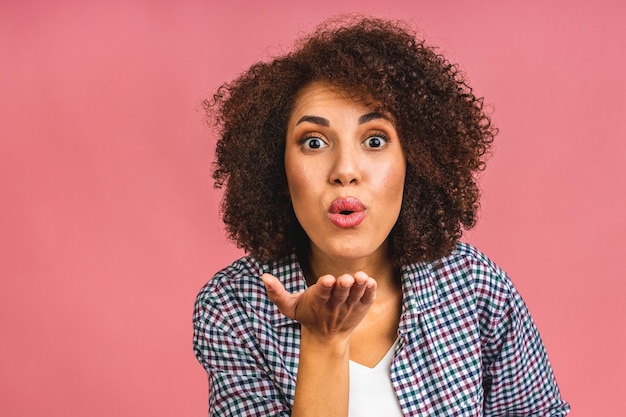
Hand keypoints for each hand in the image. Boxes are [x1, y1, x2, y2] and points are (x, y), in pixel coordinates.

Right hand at [262, 272, 376, 338]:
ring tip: (362, 277)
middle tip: (345, 278)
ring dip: (359, 287)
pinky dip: (370, 291)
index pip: (322, 293)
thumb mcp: (289, 307)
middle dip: (343, 286)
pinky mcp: (362, 307)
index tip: (327, 279)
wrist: (327, 337)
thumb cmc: (307, 315)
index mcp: (318, 301)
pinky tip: (371, 282)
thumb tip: (264, 276)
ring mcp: (350, 306)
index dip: (324, 286)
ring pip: (356, 296)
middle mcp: (335, 304)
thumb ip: (277, 293)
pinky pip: (367, 299)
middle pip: (340, 294)